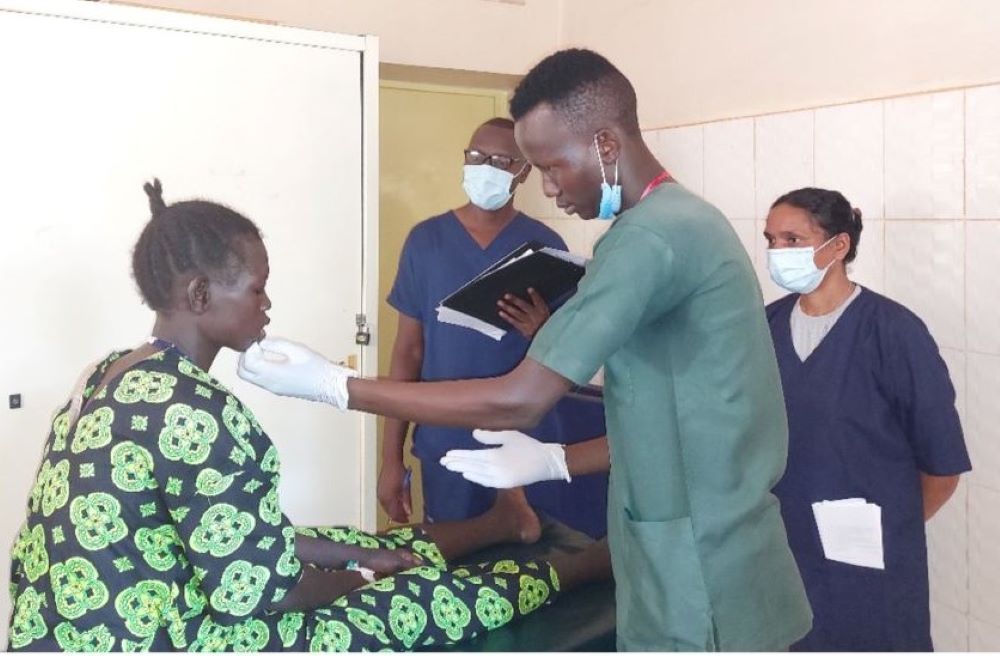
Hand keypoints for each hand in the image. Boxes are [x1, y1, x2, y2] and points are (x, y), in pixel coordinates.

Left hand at [237, 337, 355, 408]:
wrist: (329, 385)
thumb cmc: (315, 367)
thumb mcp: (296, 349)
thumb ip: (275, 344)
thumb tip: (261, 341)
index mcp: (271, 373)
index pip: (246, 362)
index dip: (249, 349)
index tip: (259, 340)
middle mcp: (268, 383)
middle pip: (242, 372)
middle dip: (244, 357)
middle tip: (256, 346)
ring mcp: (271, 388)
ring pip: (249, 377)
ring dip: (250, 364)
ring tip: (263, 351)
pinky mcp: (276, 390)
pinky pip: (258, 380)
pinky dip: (257, 369)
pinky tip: (270, 360)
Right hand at [377, 462, 411, 522]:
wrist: (391, 463)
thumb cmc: (400, 474)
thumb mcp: (405, 489)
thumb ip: (407, 502)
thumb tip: (409, 513)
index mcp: (389, 498)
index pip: (394, 513)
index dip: (401, 518)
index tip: (408, 520)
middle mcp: (382, 498)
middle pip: (389, 511)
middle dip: (397, 515)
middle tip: (405, 517)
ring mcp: (379, 494)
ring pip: (386, 507)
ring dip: (393, 511)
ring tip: (401, 512)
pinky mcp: (379, 490)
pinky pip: (384, 502)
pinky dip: (389, 505)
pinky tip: (395, 504)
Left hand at [439, 429, 569, 488]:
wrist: (545, 463)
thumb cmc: (527, 446)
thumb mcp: (510, 435)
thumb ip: (490, 435)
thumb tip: (473, 435)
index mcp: (495, 456)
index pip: (471, 457)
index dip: (458, 456)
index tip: (447, 455)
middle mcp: (494, 470)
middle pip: (471, 466)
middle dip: (456, 464)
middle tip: (443, 462)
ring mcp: (499, 479)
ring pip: (476, 475)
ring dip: (463, 470)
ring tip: (451, 467)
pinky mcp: (504, 485)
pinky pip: (485, 482)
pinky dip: (475, 478)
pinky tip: (467, 474)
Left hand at [497, 288, 549, 338]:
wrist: (545, 339)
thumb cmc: (546, 325)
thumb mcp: (547, 314)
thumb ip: (539, 304)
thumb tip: (530, 291)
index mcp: (543, 311)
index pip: (539, 301)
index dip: (534, 295)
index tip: (529, 289)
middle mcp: (535, 316)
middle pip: (524, 306)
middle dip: (515, 300)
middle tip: (506, 295)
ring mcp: (528, 323)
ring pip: (517, 314)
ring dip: (508, 307)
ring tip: (500, 302)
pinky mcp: (523, 329)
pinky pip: (514, 322)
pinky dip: (507, 317)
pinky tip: (501, 313)